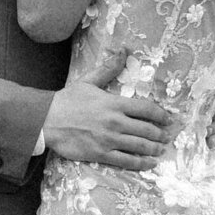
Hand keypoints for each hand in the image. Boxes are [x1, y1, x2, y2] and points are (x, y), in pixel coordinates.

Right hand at [44, 77, 175, 168]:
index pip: (146, 109)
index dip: (161, 115)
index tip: (168, 119)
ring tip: (161, 149)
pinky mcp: (101, 154)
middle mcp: (115, 122)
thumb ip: (108, 68)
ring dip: (155, 148)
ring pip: (140, 146)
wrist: (46, 120)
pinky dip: (142, 163)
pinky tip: (150, 163)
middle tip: (168, 136)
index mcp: (114, 103)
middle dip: (161, 134)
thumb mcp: (89, 81)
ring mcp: (109, 140)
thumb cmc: (67, 101)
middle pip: (147, 129)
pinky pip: (127, 160)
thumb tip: (123, 51)